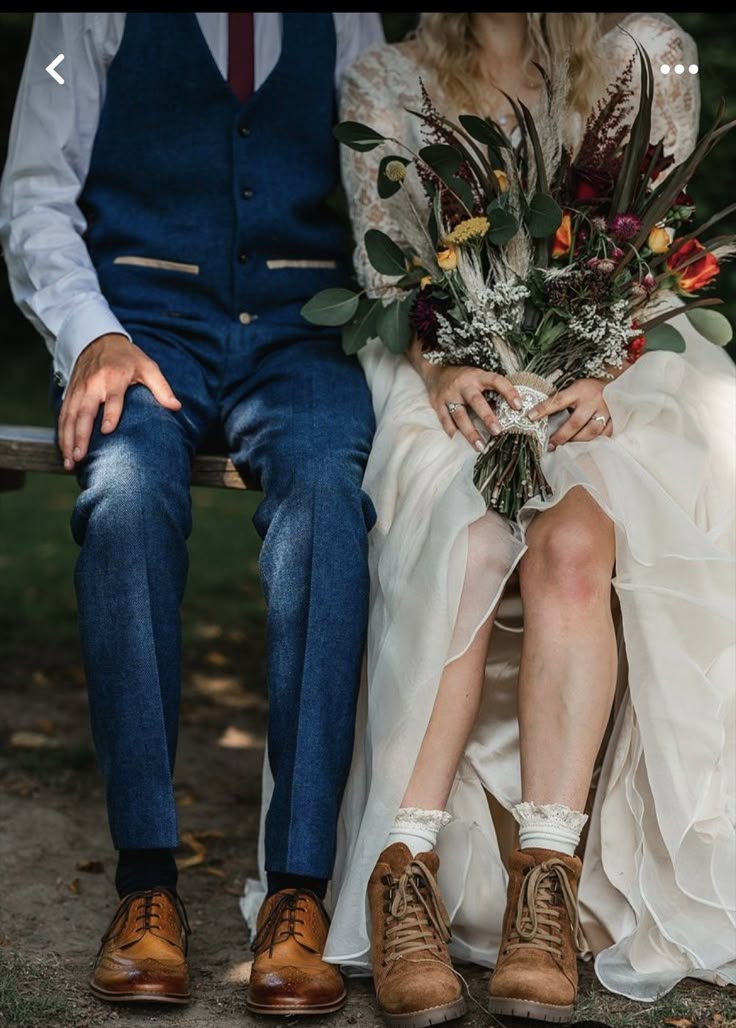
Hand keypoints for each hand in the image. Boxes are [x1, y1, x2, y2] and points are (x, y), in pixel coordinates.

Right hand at [58, 333, 180, 470]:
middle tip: (81, 456)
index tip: (107, 430)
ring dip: (67, 439)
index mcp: (114, 377)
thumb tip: (176, 407)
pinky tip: (64, 451)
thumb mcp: (148, 367)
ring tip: (71, 460)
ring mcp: (79, 389)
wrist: (100, 340)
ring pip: (69, 416)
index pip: (112, 397)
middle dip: (80, 435)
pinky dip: (61, 434)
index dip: (110, 413)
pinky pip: (62, 415)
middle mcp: (93, 384)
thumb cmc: (128, 358)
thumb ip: (161, 388)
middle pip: (84, 410)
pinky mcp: (69, 394)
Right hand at [424, 363, 522, 451]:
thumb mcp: (479, 377)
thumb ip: (491, 391)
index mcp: (478, 376)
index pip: (496, 381)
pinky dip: (452, 432)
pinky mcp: (437, 404)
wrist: (436, 371)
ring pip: (460, 415)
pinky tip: (459, 441)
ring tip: (480, 446)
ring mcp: (449, 395)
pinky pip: (445, 420)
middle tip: (498, 431)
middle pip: (476, 401)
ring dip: (470, 432)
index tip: (519, 406)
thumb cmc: (465, 378)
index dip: (508, 391)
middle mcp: (463, 385)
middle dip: (487, 417)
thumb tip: (509, 411)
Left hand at [529, 378, 611, 449]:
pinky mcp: (614, 420)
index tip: (530, 417)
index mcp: (580, 390)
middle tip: (549, 445)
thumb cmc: (588, 388)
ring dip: (576, 441)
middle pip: (575, 422)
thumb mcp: (574, 388)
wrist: (614, 384)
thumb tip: (537, 413)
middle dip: (561, 436)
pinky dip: (593, 442)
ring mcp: (605, 411)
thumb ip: (560, 399)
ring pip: (590, 431)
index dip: (544, 409)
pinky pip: (603, 436)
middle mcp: (593, 401)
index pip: (559, 400)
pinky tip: (583, 446)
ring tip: (565, 448)